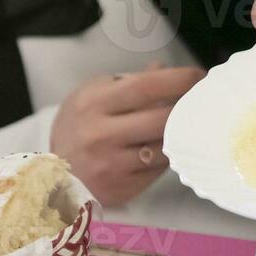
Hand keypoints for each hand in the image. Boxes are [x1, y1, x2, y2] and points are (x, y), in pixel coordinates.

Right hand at [50, 65, 204, 206]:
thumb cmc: (78, 127)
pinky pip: (160, 168)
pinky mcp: (123, 187)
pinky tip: (167, 146)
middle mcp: (101, 135)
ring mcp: (112, 164)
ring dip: (180, 133)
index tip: (199, 76)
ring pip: (165, 145)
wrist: (54, 174)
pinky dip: (168, 155)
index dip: (178, 79)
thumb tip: (163, 67)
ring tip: (186, 123)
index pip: (146, 87)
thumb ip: (128, 82)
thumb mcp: (92, 96)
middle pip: (162, 118)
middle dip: (188, 107)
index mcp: (94, 104)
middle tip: (201, 101)